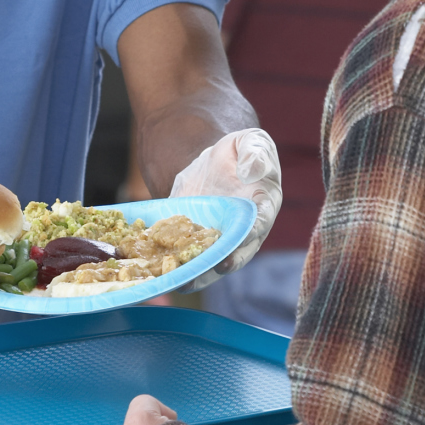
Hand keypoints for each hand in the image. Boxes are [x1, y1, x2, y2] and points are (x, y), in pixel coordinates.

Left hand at [170, 127, 280, 282]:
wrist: (217, 160)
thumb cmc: (244, 151)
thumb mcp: (253, 141)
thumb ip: (256, 153)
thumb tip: (251, 171)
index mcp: (263, 207)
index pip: (258, 225)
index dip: (248, 238)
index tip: (236, 249)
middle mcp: (243, 230)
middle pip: (235, 253)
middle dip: (221, 264)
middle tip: (208, 272)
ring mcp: (219, 237)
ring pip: (210, 261)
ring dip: (196, 273)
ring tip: (180, 282)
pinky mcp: (196, 237)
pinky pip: (187, 252)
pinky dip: (175, 262)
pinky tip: (161, 272)